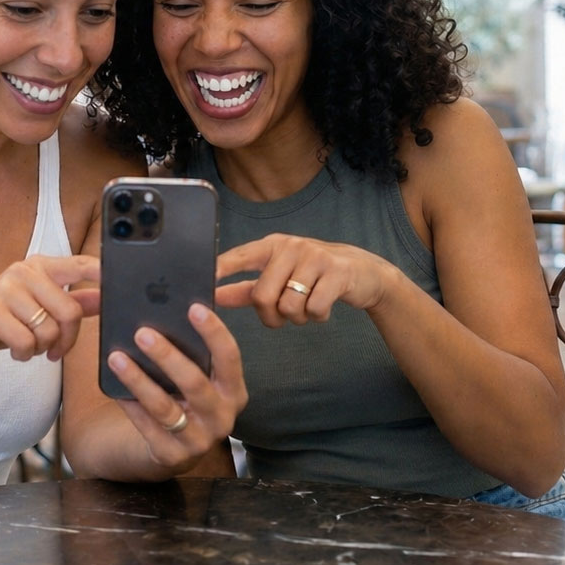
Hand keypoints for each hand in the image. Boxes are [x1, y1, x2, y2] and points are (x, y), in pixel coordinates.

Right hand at [0, 254, 101, 368]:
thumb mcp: (38, 308)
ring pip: (49, 331)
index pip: (82, 265)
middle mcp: (23, 271)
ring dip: (41, 349)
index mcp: (39, 266)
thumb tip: (104, 298)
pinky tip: (12, 350)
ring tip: (27, 346)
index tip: (120, 284)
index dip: (104, 274)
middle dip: (67, 340)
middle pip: (70, 311)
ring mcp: (5, 288)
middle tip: (54, 350)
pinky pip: (27, 342)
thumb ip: (72, 302)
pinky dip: (23, 354)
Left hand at [106, 303, 246, 473]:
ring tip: (116, 357)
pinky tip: (114, 388)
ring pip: (165, 407)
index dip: (214, 332)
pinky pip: (146, 426)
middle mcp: (222, 418)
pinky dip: (130, 405)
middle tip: (142, 333)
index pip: (230, 357)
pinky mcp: (172, 456)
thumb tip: (166, 310)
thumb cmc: (185, 399)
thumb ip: (193, 352)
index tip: (193, 307)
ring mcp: (199, 441)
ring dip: (139, 380)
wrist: (175, 449)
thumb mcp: (198, 378)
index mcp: (234, 391)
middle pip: (195, 383)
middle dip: (168, 356)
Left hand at [215, 234, 396, 327]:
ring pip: (288, 306)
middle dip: (270, 317)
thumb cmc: (312, 275)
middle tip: (282, 317)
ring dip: (297, 318)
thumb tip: (213, 296)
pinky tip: (324, 307)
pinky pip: (314, 309)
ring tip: (307, 308)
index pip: (239, 257)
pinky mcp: (336, 272)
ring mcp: (314, 257)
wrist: (362, 272)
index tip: (202, 283)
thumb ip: (245, 288)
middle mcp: (290, 247)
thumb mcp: (279, 276)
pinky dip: (317, 317)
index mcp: (271, 246)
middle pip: (263, 295)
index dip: (220, 270)